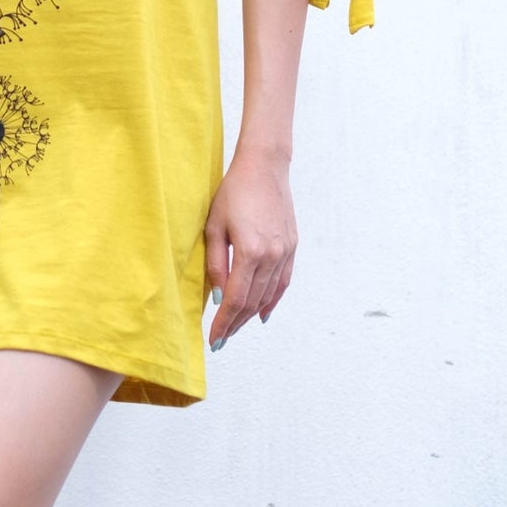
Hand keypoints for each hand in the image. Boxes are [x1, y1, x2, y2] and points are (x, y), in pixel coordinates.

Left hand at [204, 149, 296, 345]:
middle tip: (222, 340)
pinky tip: (262, 313)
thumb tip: (217, 297)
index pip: (235, 299)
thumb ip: (215, 263)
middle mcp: (272, 257)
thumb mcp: (214, 226)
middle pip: (253, 302)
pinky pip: (283, 282)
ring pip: (268, 295)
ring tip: (236, 328)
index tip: (214, 339)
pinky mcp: (292, 246)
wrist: (264, 167)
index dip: (224, 323)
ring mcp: (285, 253)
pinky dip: (272, 300)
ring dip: (251, 315)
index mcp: (250, 252)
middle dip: (236, 324)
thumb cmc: (233, 192)